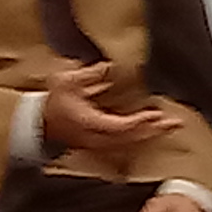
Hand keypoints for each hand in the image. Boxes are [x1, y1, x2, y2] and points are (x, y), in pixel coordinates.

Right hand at [42, 62, 175, 154]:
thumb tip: (109, 66)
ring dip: (150, 135)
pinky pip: (123, 144)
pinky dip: (140, 137)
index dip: (138, 122)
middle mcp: (96, 137)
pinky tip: (153, 132)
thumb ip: (90, 74)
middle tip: (175, 123)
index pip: (119, 126)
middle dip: (154, 130)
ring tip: (170, 126)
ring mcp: (97, 143)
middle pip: (130, 138)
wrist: (36, 122)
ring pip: (129, 143)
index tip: (155, 115)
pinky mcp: (98, 145)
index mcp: (89, 122)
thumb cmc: (51, 101)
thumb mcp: (67, 80)